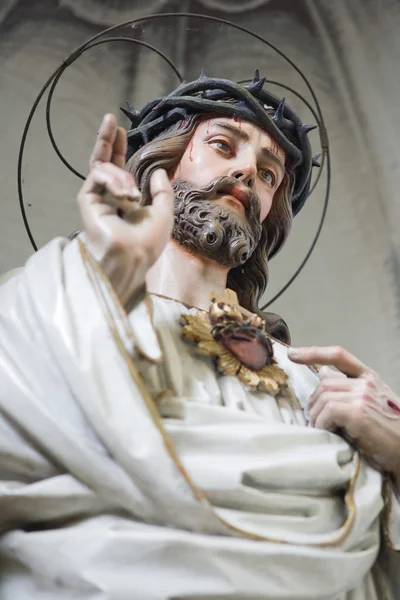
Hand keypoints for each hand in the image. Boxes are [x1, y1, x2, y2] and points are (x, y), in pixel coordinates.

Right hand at [77, 114, 173, 307]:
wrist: (132, 256)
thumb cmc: (147, 241)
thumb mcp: (164, 212)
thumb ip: (162, 191)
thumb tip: (159, 171)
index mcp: (125, 200)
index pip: (120, 168)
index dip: (120, 149)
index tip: (122, 131)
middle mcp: (108, 196)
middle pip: (103, 161)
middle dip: (107, 140)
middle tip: (110, 120)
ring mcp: (96, 197)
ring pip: (103, 167)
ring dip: (121, 175)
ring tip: (131, 194)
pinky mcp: (87, 199)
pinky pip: (98, 174)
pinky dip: (113, 179)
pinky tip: (123, 194)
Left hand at [288, 345, 399, 485]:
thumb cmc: (389, 433)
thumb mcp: (371, 404)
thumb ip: (350, 389)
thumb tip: (323, 374)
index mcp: (370, 377)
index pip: (339, 355)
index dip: (313, 352)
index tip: (293, 354)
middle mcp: (367, 382)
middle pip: (325, 383)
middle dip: (314, 402)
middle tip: (316, 420)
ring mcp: (363, 395)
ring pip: (323, 397)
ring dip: (317, 416)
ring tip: (323, 429)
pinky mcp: (358, 411)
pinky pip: (327, 412)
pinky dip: (322, 424)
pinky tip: (329, 433)